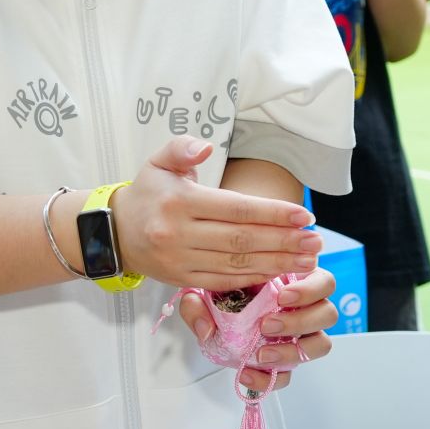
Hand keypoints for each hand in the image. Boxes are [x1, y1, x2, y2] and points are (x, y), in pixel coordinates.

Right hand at [112, 137, 322, 290]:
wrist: (113, 233)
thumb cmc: (147, 193)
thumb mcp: (157, 161)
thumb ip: (182, 147)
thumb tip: (207, 147)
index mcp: (179, 201)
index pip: (236, 209)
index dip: (273, 213)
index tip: (304, 215)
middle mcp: (179, 233)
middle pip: (241, 240)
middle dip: (283, 241)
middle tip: (316, 241)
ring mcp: (180, 261)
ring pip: (236, 264)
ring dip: (276, 263)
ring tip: (307, 259)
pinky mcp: (182, 280)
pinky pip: (223, 281)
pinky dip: (253, 278)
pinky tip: (278, 273)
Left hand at [179, 267, 337, 392]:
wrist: (214, 317)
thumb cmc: (222, 293)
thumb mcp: (204, 291)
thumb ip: (198, 304)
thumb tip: (206, 329)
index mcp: (296, 281)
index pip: (323, 282)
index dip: (309, 290)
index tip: (282, 296)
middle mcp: (306, 308)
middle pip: (328, 314)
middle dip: (300, 322)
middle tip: (268, 325)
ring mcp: (301, 336)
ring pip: (320, 345)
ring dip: (292, 351)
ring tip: (262, 354)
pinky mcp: (287, 361)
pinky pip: (290, 374)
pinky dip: (270, 378)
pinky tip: (247, 374)